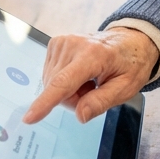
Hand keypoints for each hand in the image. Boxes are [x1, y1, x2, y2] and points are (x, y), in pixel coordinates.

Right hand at [22, 27, 158, 124]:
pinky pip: (51, 75)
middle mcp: (74, 44)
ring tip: (89, 79)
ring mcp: (62, 41)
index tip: (29, 117)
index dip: (45, 102)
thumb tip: (80, 115)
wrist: (129, 41)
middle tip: (94, 89)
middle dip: (73, 99)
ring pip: (51, 84)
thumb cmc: (129, 64)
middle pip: (57, 89)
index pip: (64, 82)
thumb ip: (101, 102)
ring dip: (69, 90)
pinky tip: (80, 73)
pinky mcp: (55, 43)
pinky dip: (64, 80)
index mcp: (94, 54)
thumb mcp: (126, 88)